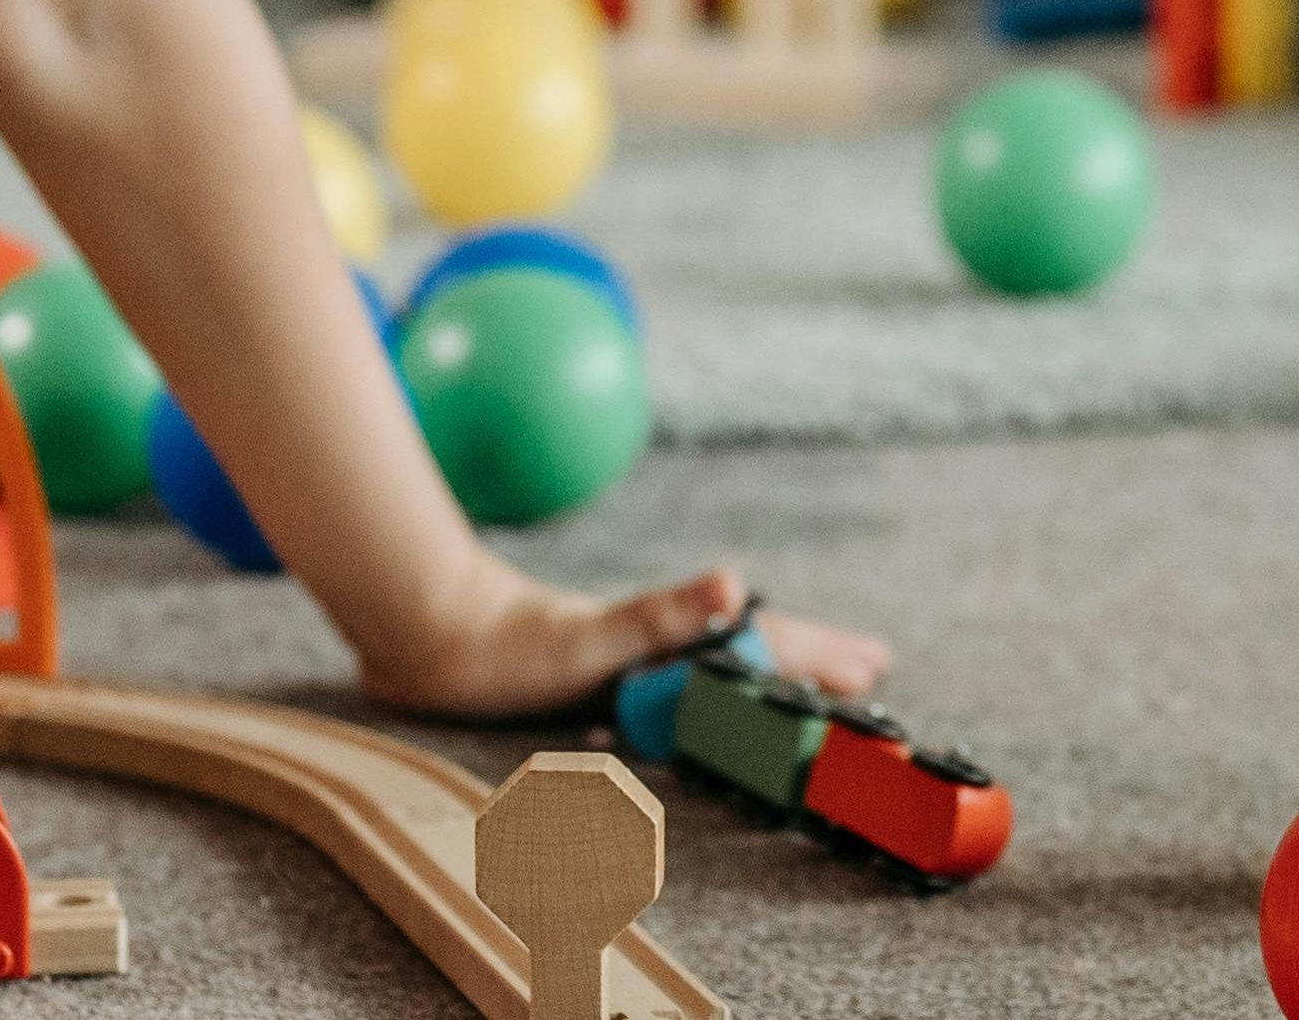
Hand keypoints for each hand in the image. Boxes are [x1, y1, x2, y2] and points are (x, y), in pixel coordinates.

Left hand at [357, 558, 890, 720]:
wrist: (427, 636)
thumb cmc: (508, 644)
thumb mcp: (594, 635)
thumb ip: (663, 614)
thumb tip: (733, 583)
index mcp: (667, 643)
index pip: (760, 645)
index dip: (816, 656)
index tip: (871, 663)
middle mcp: (653, 654)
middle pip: (747, 659)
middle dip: (806, 664)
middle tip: (866, 671)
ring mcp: (624, 670)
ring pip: (710, 678)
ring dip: (760, 684)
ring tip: (803, 689)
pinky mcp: (589, 688)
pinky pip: (661, 700)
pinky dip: (696, 706)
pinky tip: (693, 715)